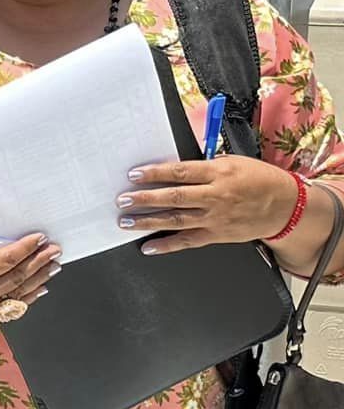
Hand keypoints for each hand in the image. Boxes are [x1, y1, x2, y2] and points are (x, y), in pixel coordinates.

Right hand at [0, 233, 58, 326]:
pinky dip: (26, 298)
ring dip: (38, 279)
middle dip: (38, 262)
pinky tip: (39, 288)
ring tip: (53, 266)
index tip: (39, 238)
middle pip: (16, 278)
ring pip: (17, 294)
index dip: (26, 249)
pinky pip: (8, 308)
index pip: (6, 261)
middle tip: (54, 250)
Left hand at [120, 158, 301, 254]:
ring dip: (148, 221)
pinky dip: (167, 245)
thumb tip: (174, 167)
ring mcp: (215, 218)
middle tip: (123, 199)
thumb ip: (203, 165)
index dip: (154, 174)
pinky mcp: (217, 235)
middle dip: (145, 199)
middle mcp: (215, 196)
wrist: (286, 206)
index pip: (180, 172)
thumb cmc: (259, 180)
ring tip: (126, 221)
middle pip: (174, 197)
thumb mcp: (232, 162)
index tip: (134, 175)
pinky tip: (149, 247)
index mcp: (218, 173)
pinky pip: (188, 242)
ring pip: (176, 220)